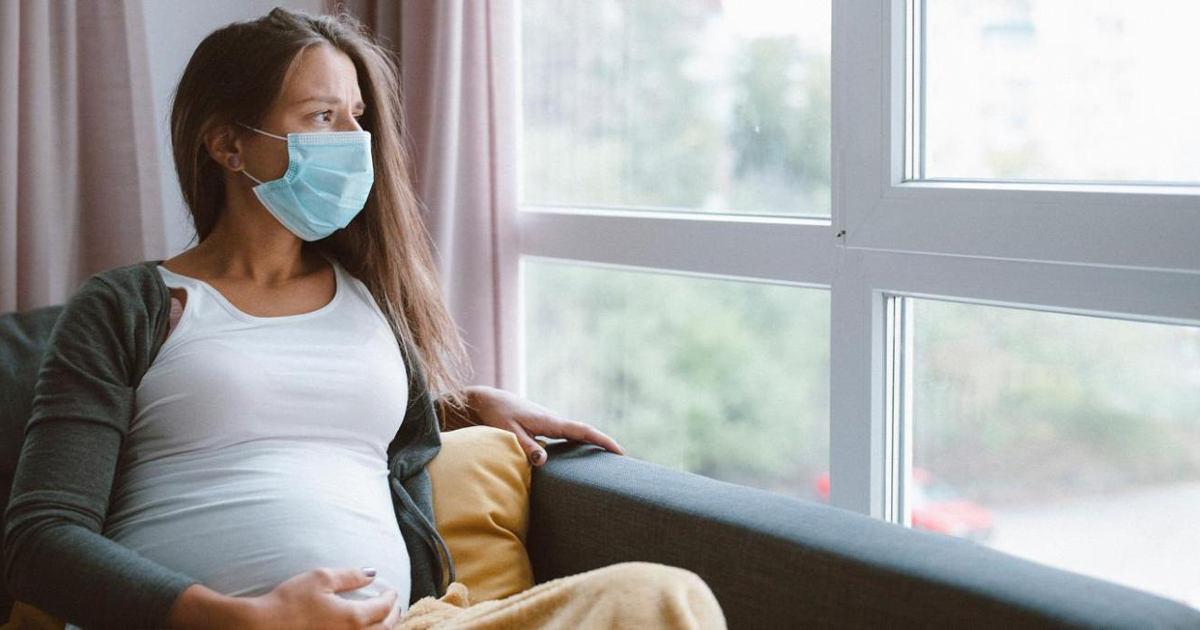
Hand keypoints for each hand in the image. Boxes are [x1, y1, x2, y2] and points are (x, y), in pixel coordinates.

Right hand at [245, 567, 400, 629]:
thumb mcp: (321, 578)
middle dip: (392, 616)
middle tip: (395, 606)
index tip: (392, 590)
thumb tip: (373, 573)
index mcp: (353, 618)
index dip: (390, 598)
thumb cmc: (290, 601)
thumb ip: (351, 575)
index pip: (383, 608)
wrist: (262, 627)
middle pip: (383, 629)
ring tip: (385, 621)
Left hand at [468, 386, 626, 466]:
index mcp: (551, 421)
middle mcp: (554, 420)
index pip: (583, 431)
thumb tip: (544, 461)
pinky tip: (579, 455)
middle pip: (586, 432)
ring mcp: (550, 422)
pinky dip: (578, 443)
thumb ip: (527, 447)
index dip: (602, 441)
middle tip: (623, 459)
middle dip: (604, 443)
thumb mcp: (509, 433)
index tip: (620, 451)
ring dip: (592, 443)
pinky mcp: (544, 426)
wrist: (488, 400)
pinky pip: (566, 436)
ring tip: (607, 460)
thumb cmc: (497, 415)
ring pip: (577, 434)